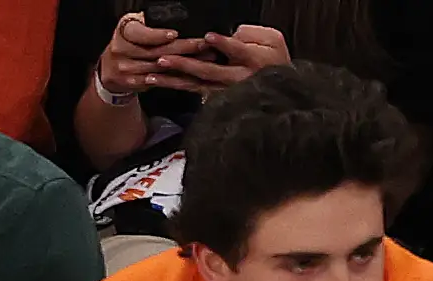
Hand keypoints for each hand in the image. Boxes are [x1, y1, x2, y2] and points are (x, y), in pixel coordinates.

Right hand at [97, 12, 211, 95]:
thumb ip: (148, 25)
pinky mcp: (136, 83)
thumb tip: (175, 19)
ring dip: (186, 65)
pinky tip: (195, 77)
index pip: (140, 34)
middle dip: (183, 48)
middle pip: (156, 51)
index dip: (157, 35)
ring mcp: (128, 70)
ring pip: (162, 68)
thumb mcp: (132, 27)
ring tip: (206, 59)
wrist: (109, 70)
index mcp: (124, 32)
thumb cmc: (126, 42)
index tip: (174, 34)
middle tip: (203, 45)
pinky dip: (180, 79)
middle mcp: (123, 51)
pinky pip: (162, 82)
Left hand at [153, 24, 289, 88]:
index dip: (223, 44)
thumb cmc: (275, 60)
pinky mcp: (216, 95)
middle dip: (186, 65)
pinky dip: (176, 85)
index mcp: (252, 61)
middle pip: (209, 71)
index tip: (209, 37)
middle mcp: (236, 78)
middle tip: (165, 59)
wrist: (279, 91)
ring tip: (154, 73)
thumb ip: (251, 34)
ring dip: (174, 80)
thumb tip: (231, 33)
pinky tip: (159, 81)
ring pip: (196, 85)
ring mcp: (225, 90)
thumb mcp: (273, 41)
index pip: (237, 51)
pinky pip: (193, 90)